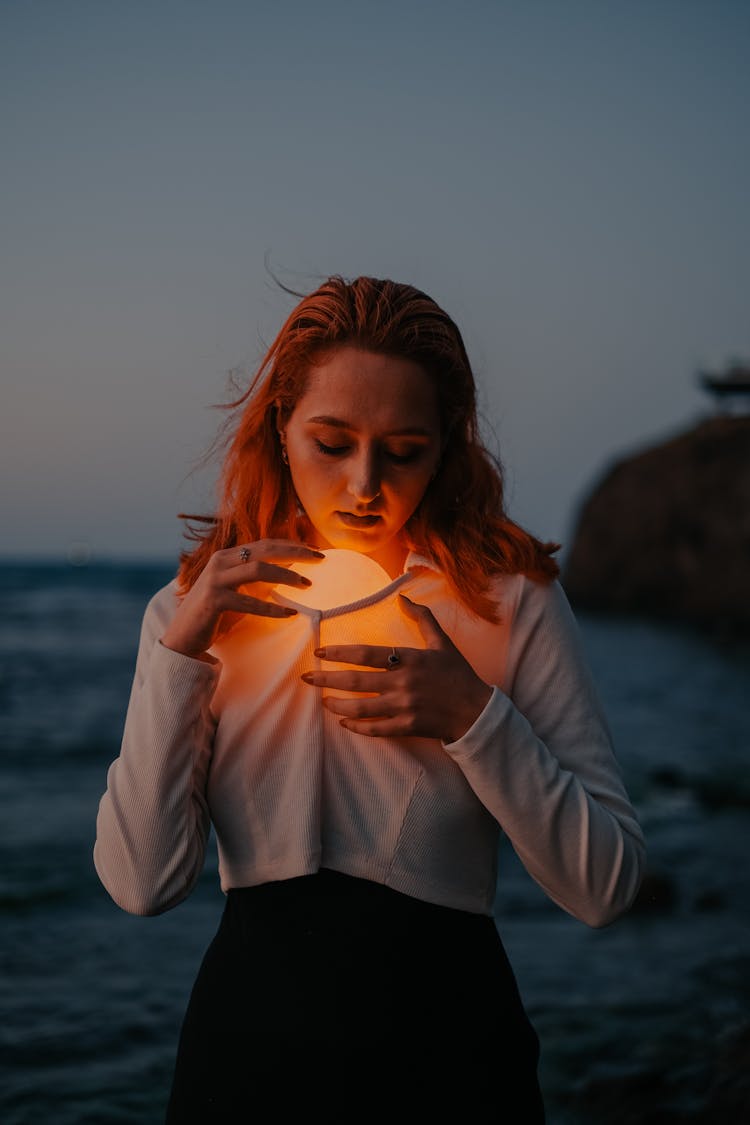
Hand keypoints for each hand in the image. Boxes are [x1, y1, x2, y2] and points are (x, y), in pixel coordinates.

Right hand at [161, 540, 323, 658]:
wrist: (183, 637)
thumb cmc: (214, 614)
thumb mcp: (236, 589)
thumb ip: (254, 578)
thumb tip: (288, 572)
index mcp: (226, 556)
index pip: (265, 544)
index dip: (291, 545)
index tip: (315, 550)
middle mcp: (220, 562)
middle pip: (265, 550)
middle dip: (295, 553)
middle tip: (320, 559)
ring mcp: (215, 579)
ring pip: (258, 569)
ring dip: (287, 576)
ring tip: (307, 585)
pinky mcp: (214, 600)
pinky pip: (249, 602)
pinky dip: (271, 608)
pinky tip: (289, 613)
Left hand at [301, 594, 492, 743]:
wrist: (476, 711)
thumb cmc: (458, 674)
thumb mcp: (442, 642)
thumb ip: (423, 618)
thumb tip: (403, 597)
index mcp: (409, 659)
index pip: (365, 653)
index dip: (339, 653)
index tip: (320, 652)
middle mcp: (403, 683)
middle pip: (356, 681)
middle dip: (327, 679)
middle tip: (307, 678)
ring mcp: (404, 707)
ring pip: (361, 708)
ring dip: (337, 705)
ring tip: (323, 701)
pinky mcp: (408, 727)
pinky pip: (376, 729)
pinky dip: (357, 727)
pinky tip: (344, 723)